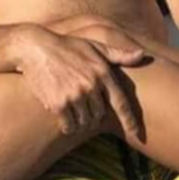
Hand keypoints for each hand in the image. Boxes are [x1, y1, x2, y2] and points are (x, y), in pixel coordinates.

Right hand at [16, 26, 144, 137]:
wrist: (36, 48)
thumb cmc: (67, 47)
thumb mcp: (94, 46)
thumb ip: (118, 54)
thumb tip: (143, 55)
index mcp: (102, 71)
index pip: (120, 102)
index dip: (129, 120)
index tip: (137, 133)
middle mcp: (91, 84)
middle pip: (99, 115)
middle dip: (93, 114)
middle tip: (82, 105)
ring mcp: (75, 95)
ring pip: (85, 122)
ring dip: (80, 121)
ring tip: (71, 108)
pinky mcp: (58, 104)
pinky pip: (69, 126)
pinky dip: (67, 125)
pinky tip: (63, 117)